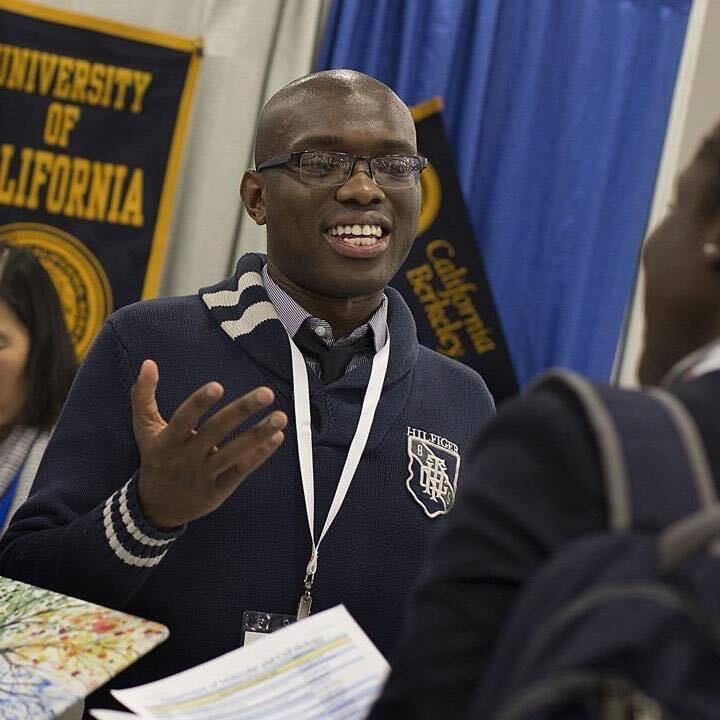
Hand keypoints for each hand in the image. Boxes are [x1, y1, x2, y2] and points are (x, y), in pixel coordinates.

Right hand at [131, 359, 286, 529]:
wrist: (156, 508)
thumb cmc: (156, 459)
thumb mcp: (144, 429)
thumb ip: (143, 395)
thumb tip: (149, 362)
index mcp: (169, 440)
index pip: (183, 419)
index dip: (199, 403)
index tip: (218, 386)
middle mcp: (187, 456)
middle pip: (216, 431)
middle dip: (242, 411)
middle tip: (266, 393)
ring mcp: (205, 474)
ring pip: (234, 453)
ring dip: (259, 434)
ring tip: (281, 416)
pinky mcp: (219, 489)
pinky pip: (241, 470)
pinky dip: (260, 454)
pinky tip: (277, 437)